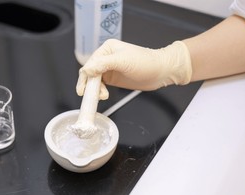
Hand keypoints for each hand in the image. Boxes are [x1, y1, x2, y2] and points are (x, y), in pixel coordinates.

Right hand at [76, 39, 191, 99]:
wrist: (161, 72)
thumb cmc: (146, 62)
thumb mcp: (123, 61)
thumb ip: (103, 64)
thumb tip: (86, 70)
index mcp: (106, 49)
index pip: (89, 64)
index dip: (85, 77)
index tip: (83, 89)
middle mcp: (106, 59)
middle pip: (89, 73)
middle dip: (89, 85)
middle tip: (89, 96)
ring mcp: (109, 69)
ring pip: (94, 81)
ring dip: (95, 90)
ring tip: (102, 96)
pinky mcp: (113, 79)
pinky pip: (100, 86)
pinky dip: (100, 92)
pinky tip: (104, 95)